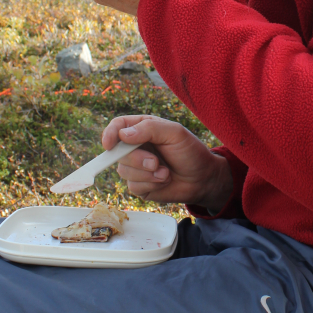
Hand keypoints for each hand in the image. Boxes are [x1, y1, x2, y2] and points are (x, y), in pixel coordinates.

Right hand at [102, 115, 233, 208]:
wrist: (203, 179)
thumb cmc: (190, 152)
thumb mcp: (175, 133)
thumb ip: (150, 129)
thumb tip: (123, 134)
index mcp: (142, 129)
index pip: (117, 126)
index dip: (109, 134)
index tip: (109, 145)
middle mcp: (135, 147)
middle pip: (117, 152)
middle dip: (137, 160)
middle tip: (156, 163)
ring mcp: (136, 167)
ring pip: (124, 171)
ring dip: (147, 175)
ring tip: (166, 172)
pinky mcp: (140, 185)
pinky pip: (133, 187)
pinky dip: (151, 185)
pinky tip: (164, 181)